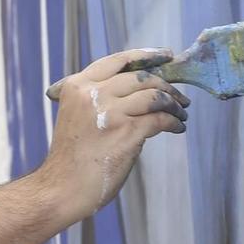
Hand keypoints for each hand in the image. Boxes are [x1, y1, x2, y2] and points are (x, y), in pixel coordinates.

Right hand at [39, 49, 188, 220]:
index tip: (166, 55)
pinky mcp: (126, 132)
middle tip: (180, 97)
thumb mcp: (76, 115)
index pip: (117, 60)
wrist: (62, 188)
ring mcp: (110, 112)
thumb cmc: (72, 158)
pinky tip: (177, 127)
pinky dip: (174, 121)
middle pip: (141, 76)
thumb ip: (98, 98)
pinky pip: (160, 118)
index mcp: (77, 85)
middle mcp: (92, 93)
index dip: (146, 55)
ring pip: (155, 95)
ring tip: (181, 114)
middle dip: (167, 85)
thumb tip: (137, 89)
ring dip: (174, 104)